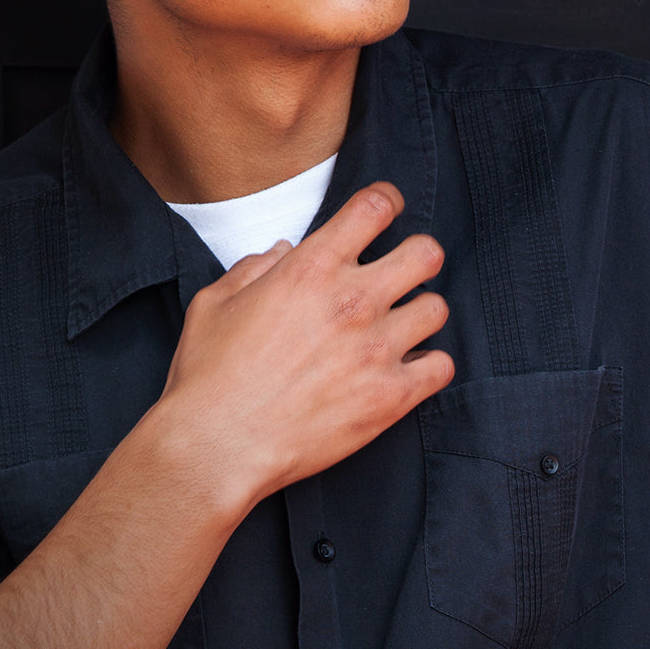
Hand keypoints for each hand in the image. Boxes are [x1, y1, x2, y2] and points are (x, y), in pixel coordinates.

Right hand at [159, 181, 452, 508]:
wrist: (217, 446)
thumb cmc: (208, 375)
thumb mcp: (214, 303)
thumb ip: (252, 268)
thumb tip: (282, 252)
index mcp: (310, 268)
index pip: (375, 207)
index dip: (387, 201)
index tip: (388, 210)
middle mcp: (352, 300)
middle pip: (426, 253)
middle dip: (418, 256)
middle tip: (404, 272)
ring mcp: (376, 349)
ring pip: (437, 309)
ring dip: (420, 314)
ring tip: (400, 327)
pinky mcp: (390, 397)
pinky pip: (441, 367)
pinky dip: (428, 365)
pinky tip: (406, 369)